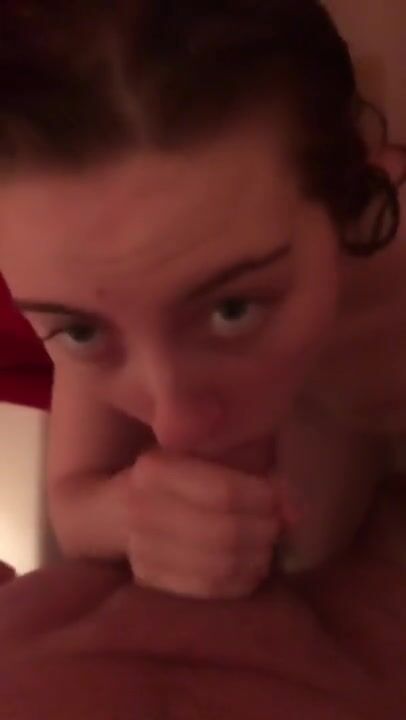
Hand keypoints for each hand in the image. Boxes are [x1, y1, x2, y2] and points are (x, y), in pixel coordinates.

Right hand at [127, 450, 280, 598]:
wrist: (115, 506)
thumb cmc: (178, 469)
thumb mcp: (208, 451)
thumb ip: (252, 468)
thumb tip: (295, 509)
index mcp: (154, 469)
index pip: (224, 492)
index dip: (264, 499)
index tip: (283, 499)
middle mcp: (140, 510)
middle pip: (225, 533)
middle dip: (264, 532)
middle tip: (278, 525)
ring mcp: (140, 550)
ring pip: (219, 567)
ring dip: (256, 558)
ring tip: (266, 545)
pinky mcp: (148, 580)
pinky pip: (208, 590)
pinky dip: (240, 581)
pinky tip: (250, 565)